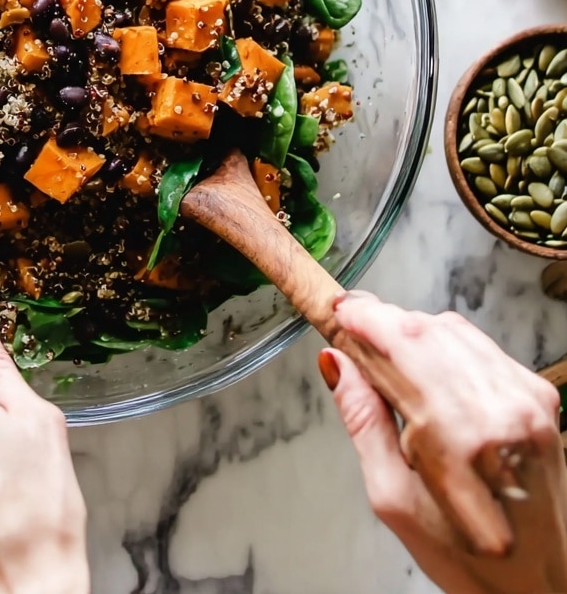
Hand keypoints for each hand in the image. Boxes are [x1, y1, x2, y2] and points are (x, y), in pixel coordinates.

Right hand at [320, 294, 566, 593]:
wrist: (540, 584)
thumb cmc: (468, 557)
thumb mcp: (392, 499)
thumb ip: (364, 422)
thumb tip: (337, 364)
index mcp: (465, 439)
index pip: (404, 342)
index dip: (365, 317)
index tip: (336, 311)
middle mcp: (505, 410)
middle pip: (428, 329)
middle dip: (383, 320)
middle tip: (350, 328)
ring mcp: (529, 399)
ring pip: (455, 329)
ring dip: (413, 329)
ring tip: (384, 353)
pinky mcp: (540, 395)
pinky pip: (481, 346)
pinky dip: (445, 344)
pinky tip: (427, 368)